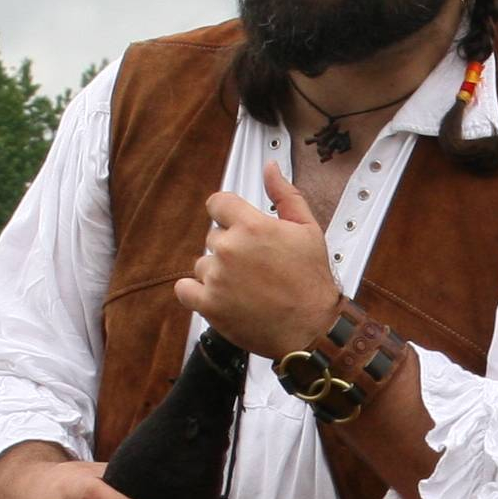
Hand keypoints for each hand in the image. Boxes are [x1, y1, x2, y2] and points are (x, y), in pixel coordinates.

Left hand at [172, 162, 341, 357]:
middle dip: (230, 249)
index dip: (228, 215)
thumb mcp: (308, 230)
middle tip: (255, 268)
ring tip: (245, 288)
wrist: (312, 329)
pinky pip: (185, 289)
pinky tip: (219, 296)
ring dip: (217, 273)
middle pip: (212, 237)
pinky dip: (196, 293)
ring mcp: (217, 277)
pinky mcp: (209, 305)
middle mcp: (230, 249)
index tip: (237, 228)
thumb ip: (285, 195)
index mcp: (252, 226)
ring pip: (202, 264)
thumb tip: (270, 168)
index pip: (217, 203)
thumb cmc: (313, 283)